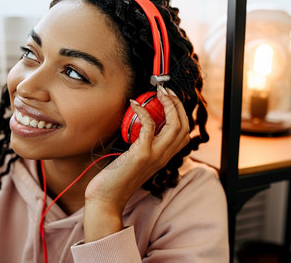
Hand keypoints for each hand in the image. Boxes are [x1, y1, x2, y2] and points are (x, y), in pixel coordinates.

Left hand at [83, 85, 189, 241]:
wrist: (106, 200)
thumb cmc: (116, 180)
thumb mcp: (135, 160)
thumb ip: (142, 146)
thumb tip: (137, 127)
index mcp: (163, 157)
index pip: (184, 132)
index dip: (180, 113)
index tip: (169, 98)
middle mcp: (163, 156)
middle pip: (184, 126)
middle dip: (178, 104)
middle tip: (165, 90)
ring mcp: (154, 155)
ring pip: (175, 126)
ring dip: (168, 104)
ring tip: (158, 92)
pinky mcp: (141, 154)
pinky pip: (149, 126)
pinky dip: (144, 111)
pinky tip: (135, 104)